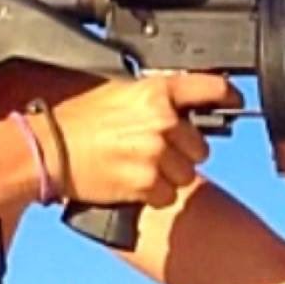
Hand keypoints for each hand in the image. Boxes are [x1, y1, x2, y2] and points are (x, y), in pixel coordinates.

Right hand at [46, 73, 237, 206]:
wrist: (49, 150)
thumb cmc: (78, 122)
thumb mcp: (121, 93)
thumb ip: (158, 98)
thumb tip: (187, 104)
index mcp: (157, 93)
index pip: (211, 89)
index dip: (228, 96)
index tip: (235, 101)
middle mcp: (162, 121)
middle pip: (201, 146)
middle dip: (182, 152)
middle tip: (151, 150)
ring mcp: (156, 153)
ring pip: (187, 174)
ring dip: (168, 176)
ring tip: (138, 166)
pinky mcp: (146, 183)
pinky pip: (168, 195)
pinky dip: (154, 194)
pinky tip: (132, 181)